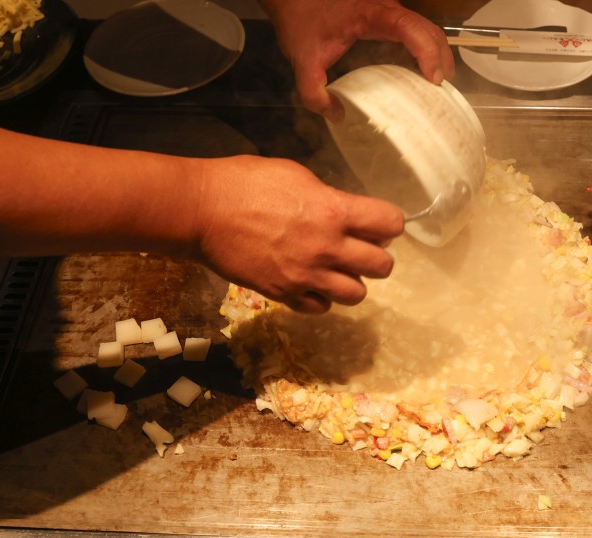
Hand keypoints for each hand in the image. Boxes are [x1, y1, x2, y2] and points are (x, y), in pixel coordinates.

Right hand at [194, 155, 403, 313]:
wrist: (202, 211)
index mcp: (334, 211)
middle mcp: (327, 247)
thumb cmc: (245, 182)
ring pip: (356, 294)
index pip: (390, 223)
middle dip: (377, 257)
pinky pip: (320, 308)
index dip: (388, 223)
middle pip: (382, 267)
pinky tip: (312, 283)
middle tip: (361, 249)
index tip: (378, 223)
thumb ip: (328, 197)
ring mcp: (306, 275)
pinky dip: (321, 298)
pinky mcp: (284, 294)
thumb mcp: (296, 176)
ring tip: (337, 270)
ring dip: (351, 281)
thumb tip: (345, 212)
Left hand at [261, 0, 454, 119]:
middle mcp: (386, 9)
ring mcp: (389, 12)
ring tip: (437, 83)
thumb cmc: (301, 19)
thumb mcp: (303, 59)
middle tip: (442, 89)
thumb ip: (313, 92)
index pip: (409, 28)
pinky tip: (421, 72)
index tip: (432, 78)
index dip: (427, 51)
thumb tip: (337, 115)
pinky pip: (415, 31)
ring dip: (437, 53)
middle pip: (428, 29)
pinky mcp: (388, 18)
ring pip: (426, 28)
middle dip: (441, 57)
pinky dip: (425, 50)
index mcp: (371, 15)